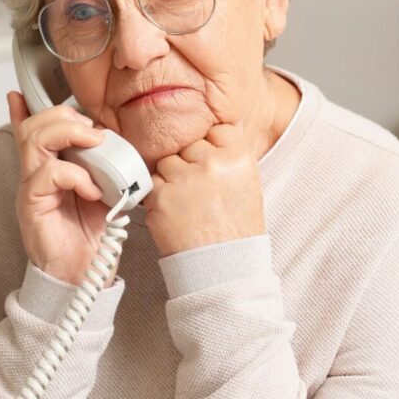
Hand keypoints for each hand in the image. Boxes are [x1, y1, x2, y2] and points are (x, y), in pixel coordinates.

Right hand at [8, 91, 118, 286]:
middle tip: (93, 129)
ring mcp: (31, 189)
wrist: (83, 278)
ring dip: (67, 134)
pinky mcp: (31, 206)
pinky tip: (93, 190)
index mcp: (50, 168)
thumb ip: (101, 166)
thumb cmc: (92, 237)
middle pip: (33, 127)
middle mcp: (35, 175)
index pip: (30, 131)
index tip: (21, 94)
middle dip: (63, 116)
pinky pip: (47, 175)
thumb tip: (109, 141)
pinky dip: (76, 176)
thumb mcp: (103, 190)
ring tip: (94, 144)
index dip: (24, 110)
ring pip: (34, 141)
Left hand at [144, 123, 265, 256]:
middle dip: (188, 164)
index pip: (215, 129)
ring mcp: (184, 179)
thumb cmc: (235, 230)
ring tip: (187, 204)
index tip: (209, 163)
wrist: (224, 268)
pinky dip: (158, 197)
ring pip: (166, 162)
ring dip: (170, 179)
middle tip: (198, 191)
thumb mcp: (247, 184)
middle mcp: (212, 163)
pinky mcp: (161, 197)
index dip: (209, 145)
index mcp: (238, 157)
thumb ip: (228, 157)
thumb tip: (207, 137)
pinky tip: (175, 214)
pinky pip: (151, 184)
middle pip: (187, 145)